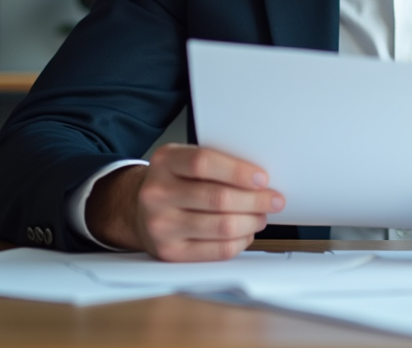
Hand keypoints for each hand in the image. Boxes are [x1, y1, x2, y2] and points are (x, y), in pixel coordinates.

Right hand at [86, 144, 284, 261]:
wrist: (137, 211)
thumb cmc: (173, 183)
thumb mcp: (184, 160)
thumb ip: (215, 163)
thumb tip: (260, 178)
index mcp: (165, 162)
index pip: (203, 163)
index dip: (237, 171)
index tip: (262, 178)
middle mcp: (157, 193)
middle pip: (218, 198)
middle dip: (256, 200)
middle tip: (274, 199)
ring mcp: (161, 226)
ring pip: (222, 226)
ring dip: (252, 221)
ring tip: (261, 215)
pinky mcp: (170, 252)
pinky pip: (218, 250)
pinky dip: (241, 241)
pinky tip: (246, 232)